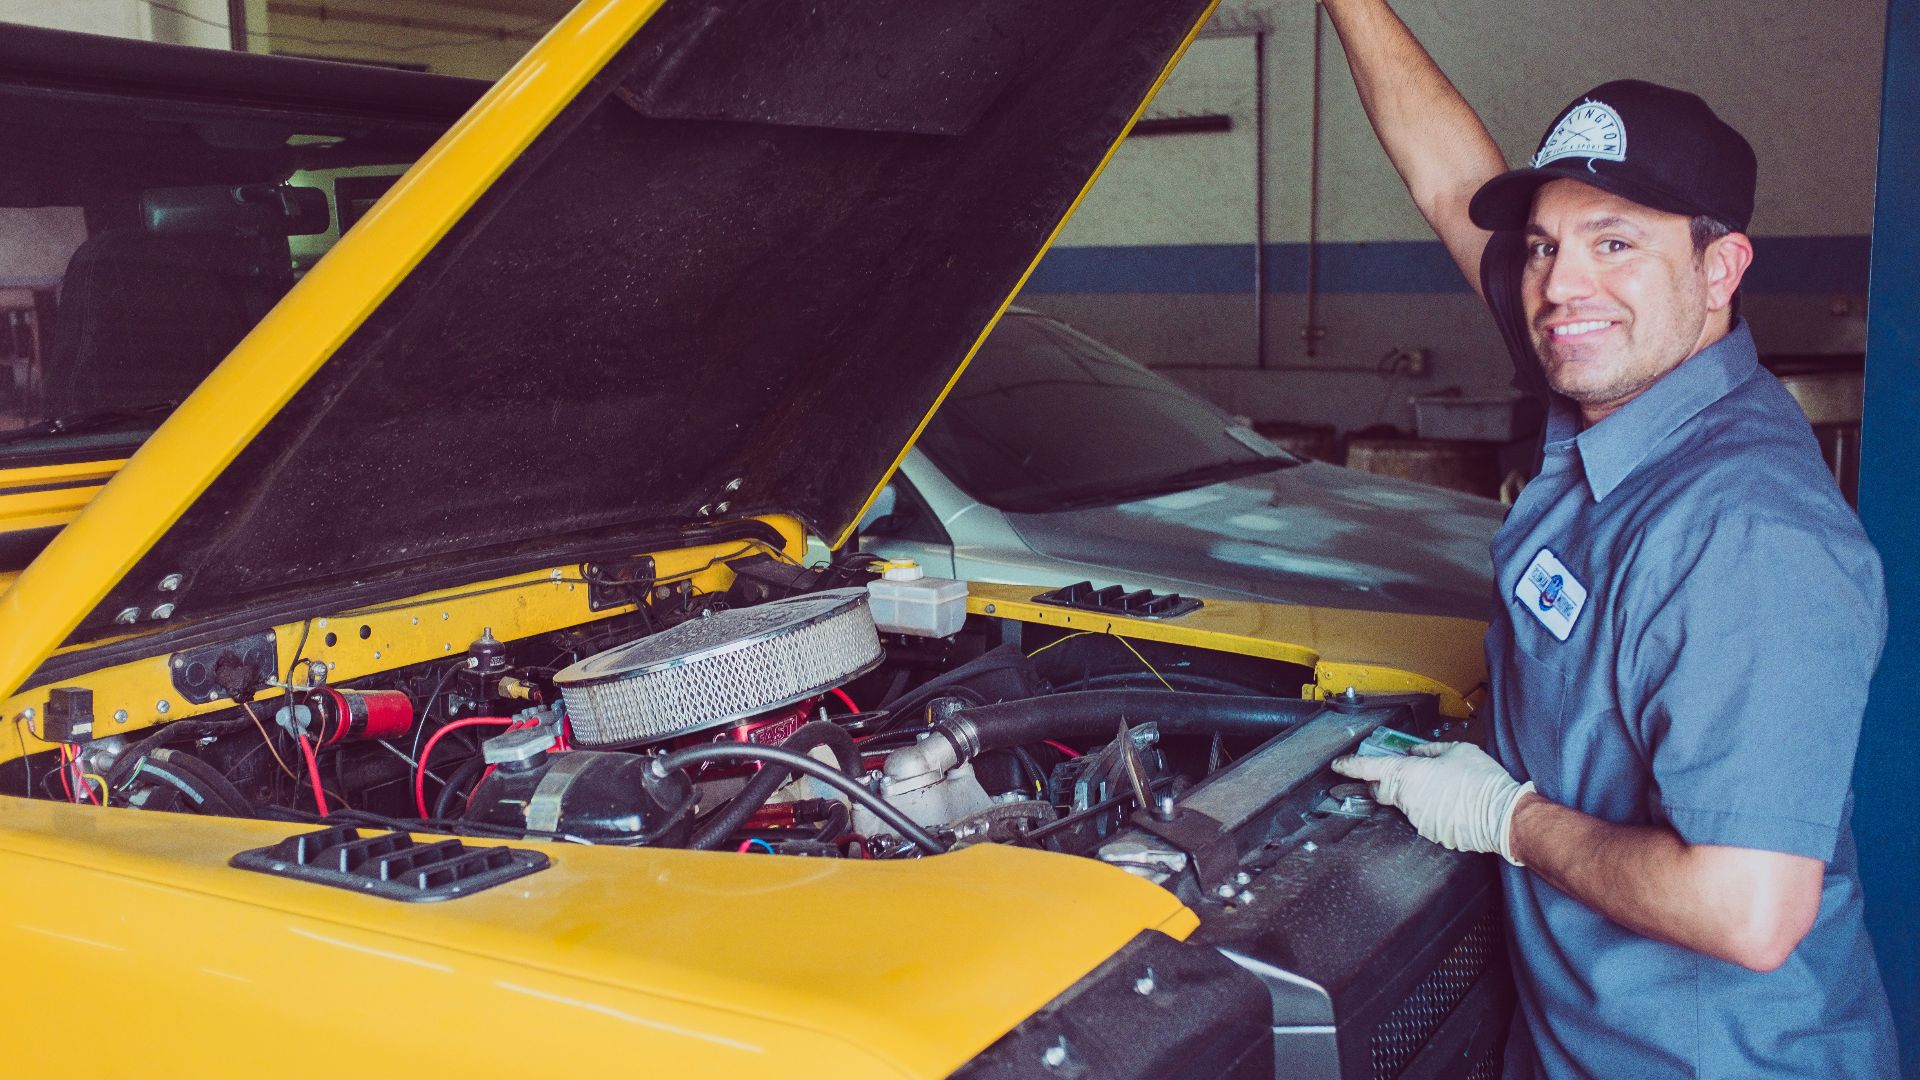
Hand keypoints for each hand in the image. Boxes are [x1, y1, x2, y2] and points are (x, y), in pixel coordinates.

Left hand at [1332, 742, 1534, 865]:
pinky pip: (1423, 818)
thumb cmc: (1482, 780)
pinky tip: (1451, 804)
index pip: (1369, 769)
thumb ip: (1429, 750)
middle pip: (1381, 790)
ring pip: (1405, 805)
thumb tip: (1415, 752)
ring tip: (1444, 788)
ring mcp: (1417, 819)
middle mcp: (1407, 798)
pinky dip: (1431, 810)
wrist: (1503, 814)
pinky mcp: (1430, 833)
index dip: (1350, 766)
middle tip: (1398, 774)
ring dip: (1415, 796)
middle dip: (1382, 782)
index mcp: (1408, 773)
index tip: (1338, 765)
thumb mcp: (1457, 750)